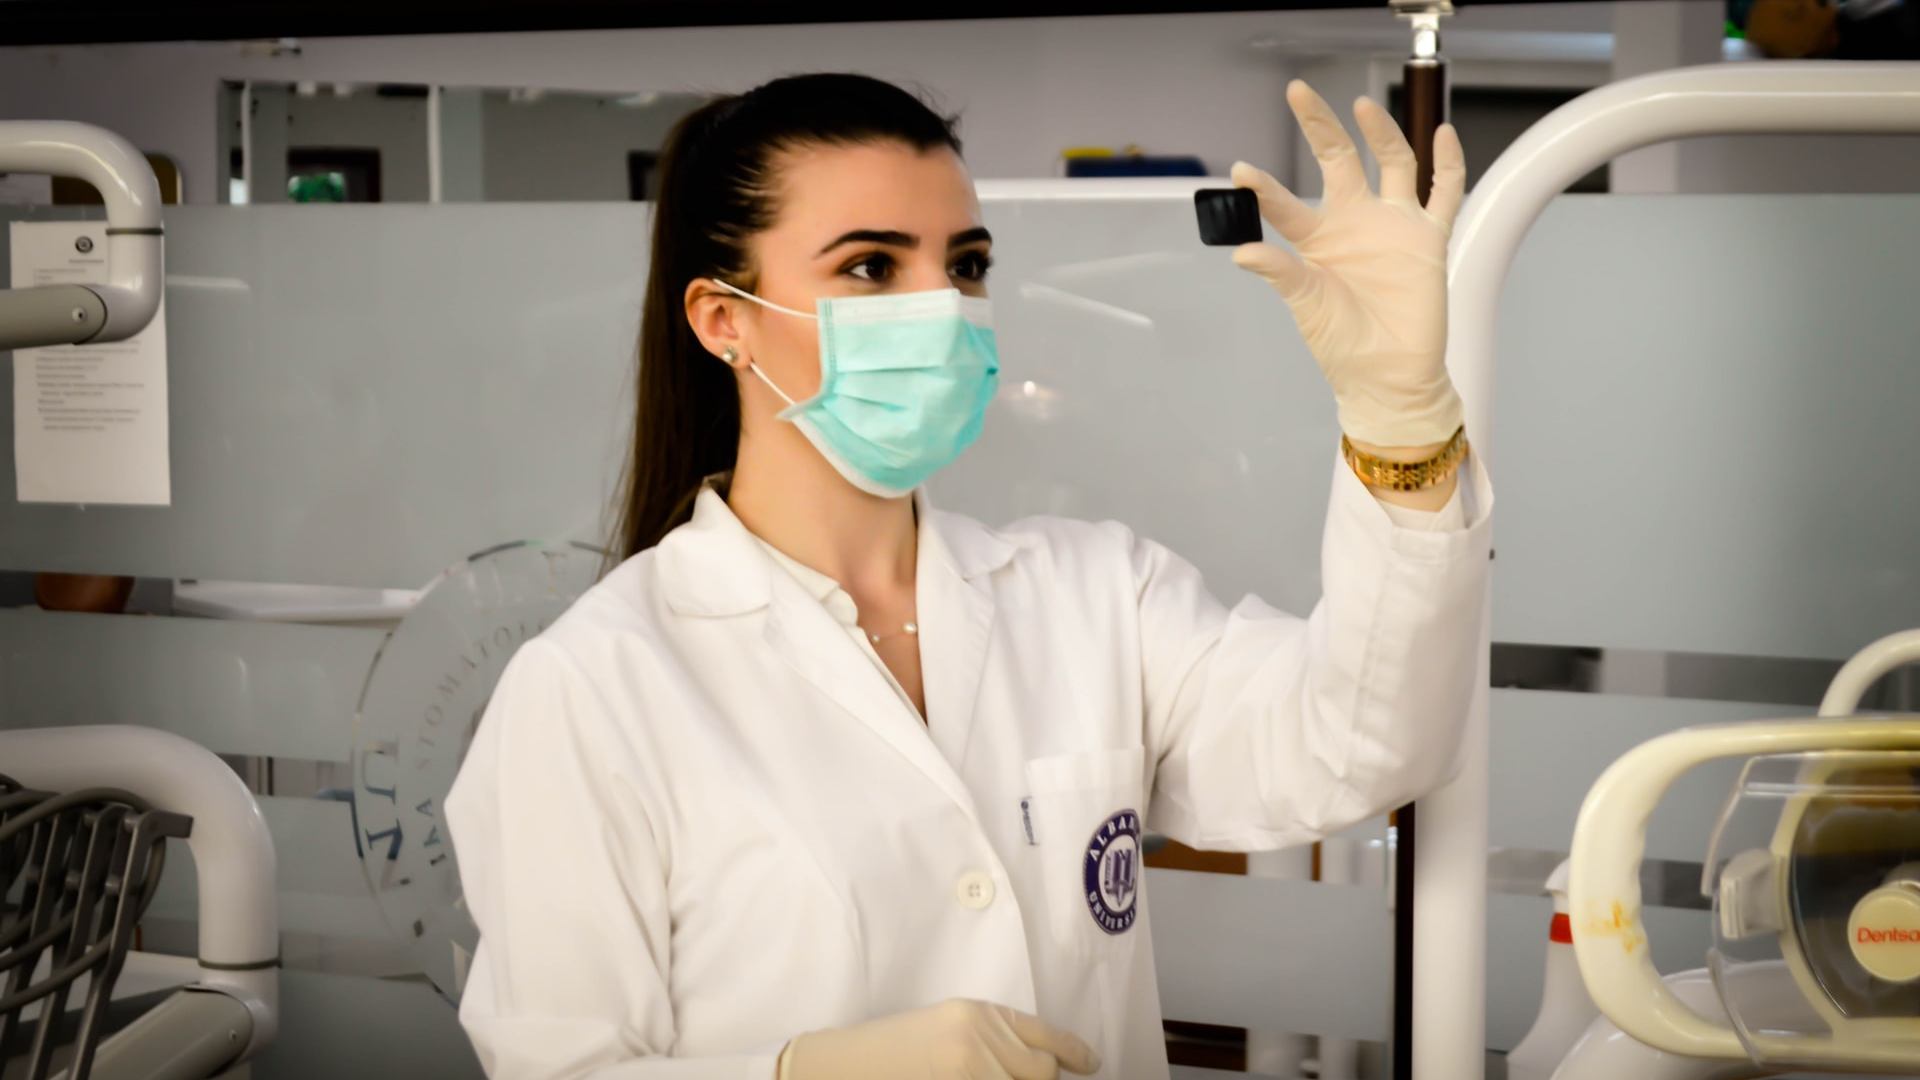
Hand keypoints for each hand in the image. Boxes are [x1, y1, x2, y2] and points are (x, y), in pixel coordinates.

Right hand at [778, 998, 1100, 1079]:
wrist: (845, 1066)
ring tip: (986, 1076)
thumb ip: (990, 1038)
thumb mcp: (947, 1029)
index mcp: (978, 1013)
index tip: (1092, 1065)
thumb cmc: (892, 1049)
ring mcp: (970, 1070)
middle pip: (1042, 1073)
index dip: (1074, 1053)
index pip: (1044, 1034)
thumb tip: (1034, 1064)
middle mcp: (980, 1038)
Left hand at [1232, 79, 1466, 448]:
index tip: (1240, 171)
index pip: (1286, 203)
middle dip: (1320, 126)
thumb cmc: (1343, 345)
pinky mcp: (1428, 239)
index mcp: (1318, 240)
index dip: (1264, 187)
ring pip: (1392, 163)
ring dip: (1380, 133)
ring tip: (1362, 107)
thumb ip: (1282, 272)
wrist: (1390, 376)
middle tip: (1298, 92)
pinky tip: (1443, 132)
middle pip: (1339, 160)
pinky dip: (1448, 163)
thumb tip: (1242, 251)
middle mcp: (1355, 223)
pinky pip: (1443, 193)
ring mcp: (1393, 226)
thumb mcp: (1307, 306)